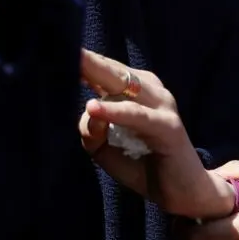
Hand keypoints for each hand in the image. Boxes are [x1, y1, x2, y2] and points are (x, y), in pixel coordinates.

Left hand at [79, 50, 234, 219]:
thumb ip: (90, 130)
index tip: (55, 47)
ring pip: (124, 85)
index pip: (103, 70)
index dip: (81, 61)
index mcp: (134, 90)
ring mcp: (160, 105)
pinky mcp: (168, 126)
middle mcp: (148, 90)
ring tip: (75, 64)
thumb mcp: (105, 149)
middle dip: (87, 59)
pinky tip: (94, 107)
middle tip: (63, 45)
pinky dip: (115, 111)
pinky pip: (137, 115)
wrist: (183, 194)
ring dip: (98, 74)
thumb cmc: (142, 164)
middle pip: (111, 70)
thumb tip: (88, 112)